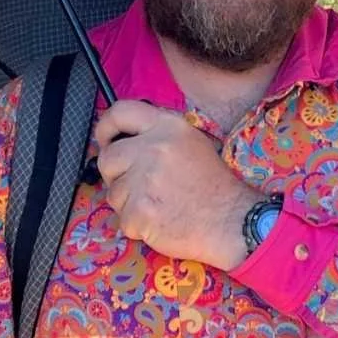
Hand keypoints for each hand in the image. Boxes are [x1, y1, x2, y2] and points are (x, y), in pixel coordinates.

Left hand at [94, 99, 257, 270]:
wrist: (232, 221)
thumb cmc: (214, 184)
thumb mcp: (192, 142)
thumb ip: (158, 135)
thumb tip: (123, 139)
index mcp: (167, 127)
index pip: (120, 112)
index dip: (106, 127)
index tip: (106, 140)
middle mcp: (152, 148)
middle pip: (107, 158)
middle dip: (116, 174)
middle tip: (136, 185)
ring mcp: (144, 181)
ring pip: (113, 193)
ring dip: (128, 203)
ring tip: (156, 205)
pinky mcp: (139, 211)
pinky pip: (122, 219)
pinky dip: (137, 225)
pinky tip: (159, 222)